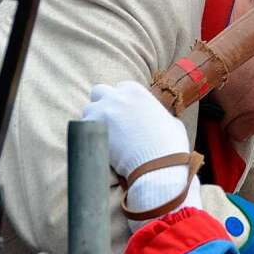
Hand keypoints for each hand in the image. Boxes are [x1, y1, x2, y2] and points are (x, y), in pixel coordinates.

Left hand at [82, 81, 200, 226]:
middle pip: (99, 92)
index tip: (124, 113)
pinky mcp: (91, 131)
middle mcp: (116, 97)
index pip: (121, 88)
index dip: (122, 101)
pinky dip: (87, 137)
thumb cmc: (170, 146)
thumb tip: (157, 119)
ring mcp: (101, 112)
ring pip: (88, 110)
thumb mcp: (172, 122)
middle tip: (109, 121)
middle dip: (103, 103)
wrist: (158, 166)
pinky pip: (81, 129)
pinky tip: (97, 147)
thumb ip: (158, 114)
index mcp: (136, 91)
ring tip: (103, 137)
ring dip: (93, 120)